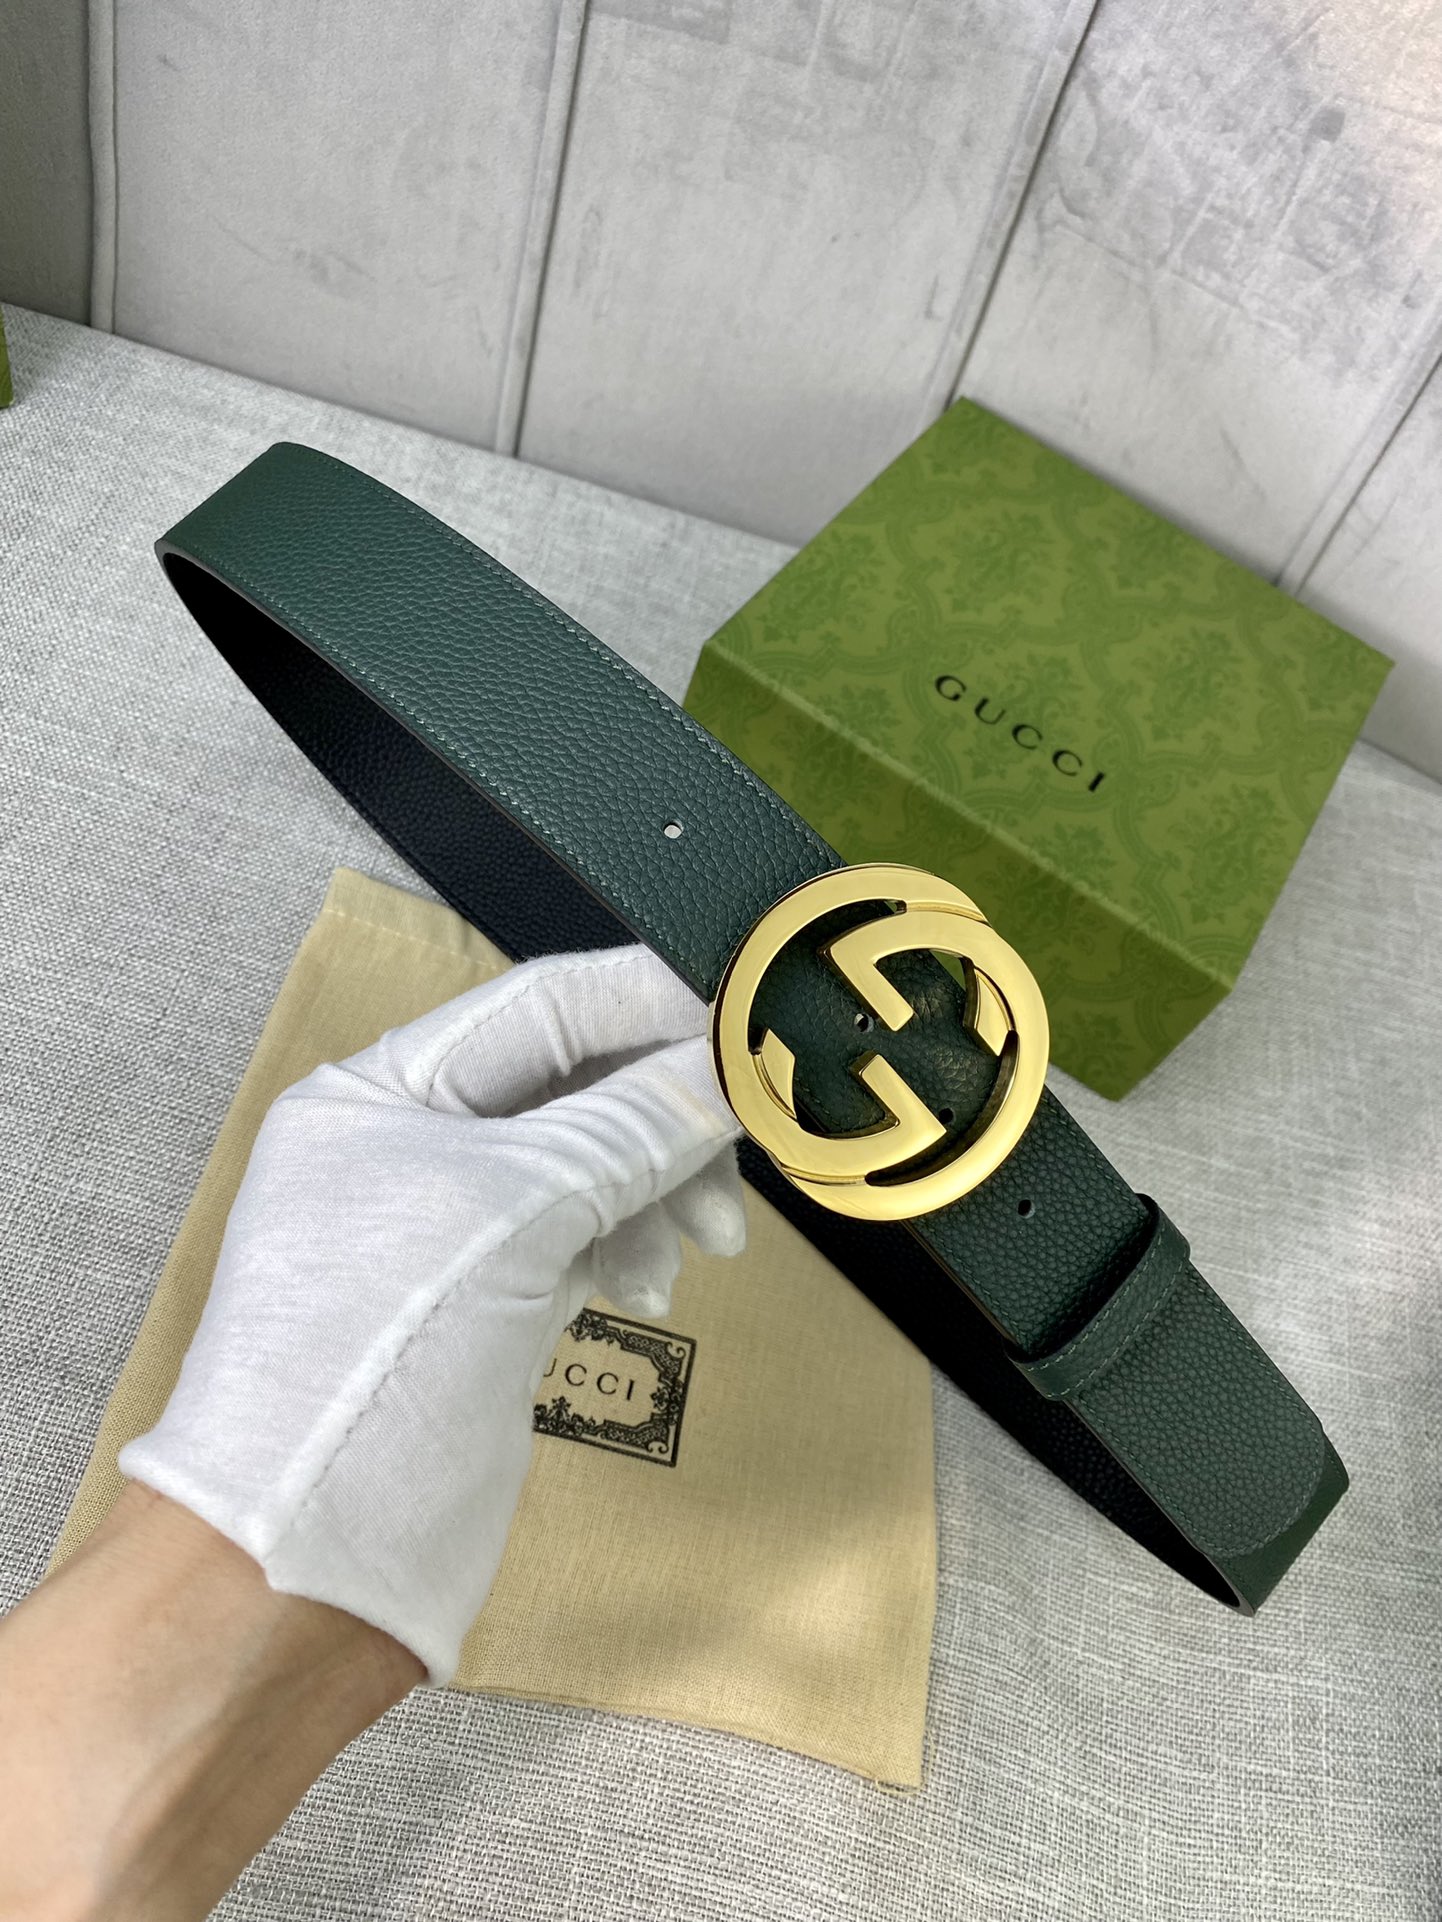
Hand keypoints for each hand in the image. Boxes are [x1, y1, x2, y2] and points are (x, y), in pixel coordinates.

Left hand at [120, 944, 745, 1682]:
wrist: (309, 1562)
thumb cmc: (368, 1375)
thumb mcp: (510, 1215)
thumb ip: (626, 1125)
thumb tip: (724, 1065)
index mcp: (382, 1092)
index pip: (540, 1005)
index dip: (649, 1005)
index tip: (747, 1019)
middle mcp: (410, 1145)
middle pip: (574, 1082)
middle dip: (665, 1110)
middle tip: (746, 1147)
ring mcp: (449, 1227)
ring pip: (591, 1159)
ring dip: (659, 1183)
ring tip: (705, 1243)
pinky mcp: (487, 1299)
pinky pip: (585, 1230)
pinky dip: (632, 1241)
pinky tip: (646, 1283)